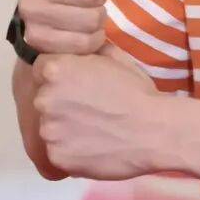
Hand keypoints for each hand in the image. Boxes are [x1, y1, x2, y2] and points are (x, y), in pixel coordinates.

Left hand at [32, 52, 164, 179]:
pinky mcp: (56, 157)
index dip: (61, 77)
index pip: (43, 69)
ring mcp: (49, 131)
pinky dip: (73, 151)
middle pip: (44, 99)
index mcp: (56, 70)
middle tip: (91, 111)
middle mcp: (45, 99)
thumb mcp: (117, 59)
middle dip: (62, 103)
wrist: (156, 133)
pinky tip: (96, 147)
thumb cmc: (139, 93)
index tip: (78, 86)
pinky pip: (59, 152)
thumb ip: (90, 49)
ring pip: (51, 127)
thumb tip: (83, 43)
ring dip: (66, 129)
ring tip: (96, 131)